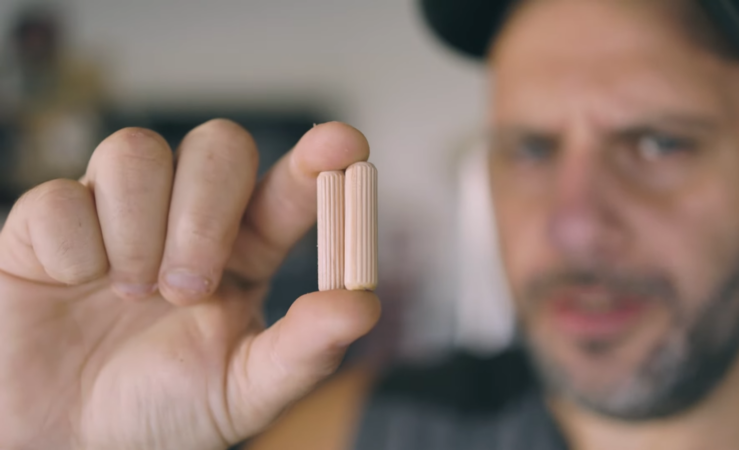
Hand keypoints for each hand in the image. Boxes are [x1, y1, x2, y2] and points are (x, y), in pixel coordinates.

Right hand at [0, 120, 380, 449]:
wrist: (67, 440)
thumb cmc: (163, 411)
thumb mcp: (242, 391)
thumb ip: (304, 351)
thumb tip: (363, 306)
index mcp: (246, 252)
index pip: (288, 189)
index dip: (316, 161)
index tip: (345, 145)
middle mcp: (188, 218)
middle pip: (219, 146)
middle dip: (206, 212)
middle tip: (189, 290)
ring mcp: (119, 211)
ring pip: (137, 151)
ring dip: (138, 231)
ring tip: (131, 296)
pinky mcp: (49, 219)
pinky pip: (62, 195)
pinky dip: (75, 248)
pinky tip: (75, 286)